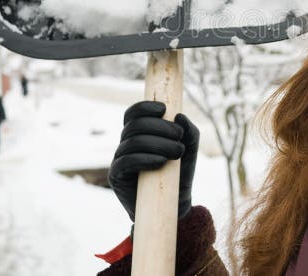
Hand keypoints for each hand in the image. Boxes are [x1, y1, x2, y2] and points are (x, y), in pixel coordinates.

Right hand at [107, 101, 198, 221]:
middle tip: (179, 136)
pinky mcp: (116, 176)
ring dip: (158, 144)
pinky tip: (161, 162)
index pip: (133, 113)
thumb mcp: (190, 146)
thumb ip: (188, 130)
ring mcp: (119, 158)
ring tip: (178, 152)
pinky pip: (126, 162)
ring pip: (133, 142)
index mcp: (139, 132)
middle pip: (135, 125)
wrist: (176, 200)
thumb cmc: (180, 169)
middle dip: (160, 127)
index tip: (164, 109)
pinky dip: (145, 159)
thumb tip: (178, 116)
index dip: (145, 107)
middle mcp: (126, 143)